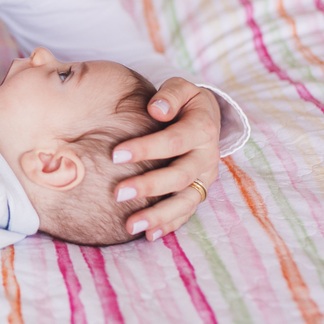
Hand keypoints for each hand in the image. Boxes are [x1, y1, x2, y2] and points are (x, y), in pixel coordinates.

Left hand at [110, 77, 221, 240]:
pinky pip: (186, 212)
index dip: (146, 149)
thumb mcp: (182, 87)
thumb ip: (170, 94)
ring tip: (130, 226)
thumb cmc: (185, 101)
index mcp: (202, 129)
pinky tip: (148, 235)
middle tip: (118, 193)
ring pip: (185, 202)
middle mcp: (207, 157)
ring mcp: (204, 178)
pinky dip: (169, 225)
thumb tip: (156, 109)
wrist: (206, 117)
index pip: (174, 142)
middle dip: (149, 186)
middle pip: (179, 176)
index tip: (116, 154)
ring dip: (159, 215)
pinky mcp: (199, 191)